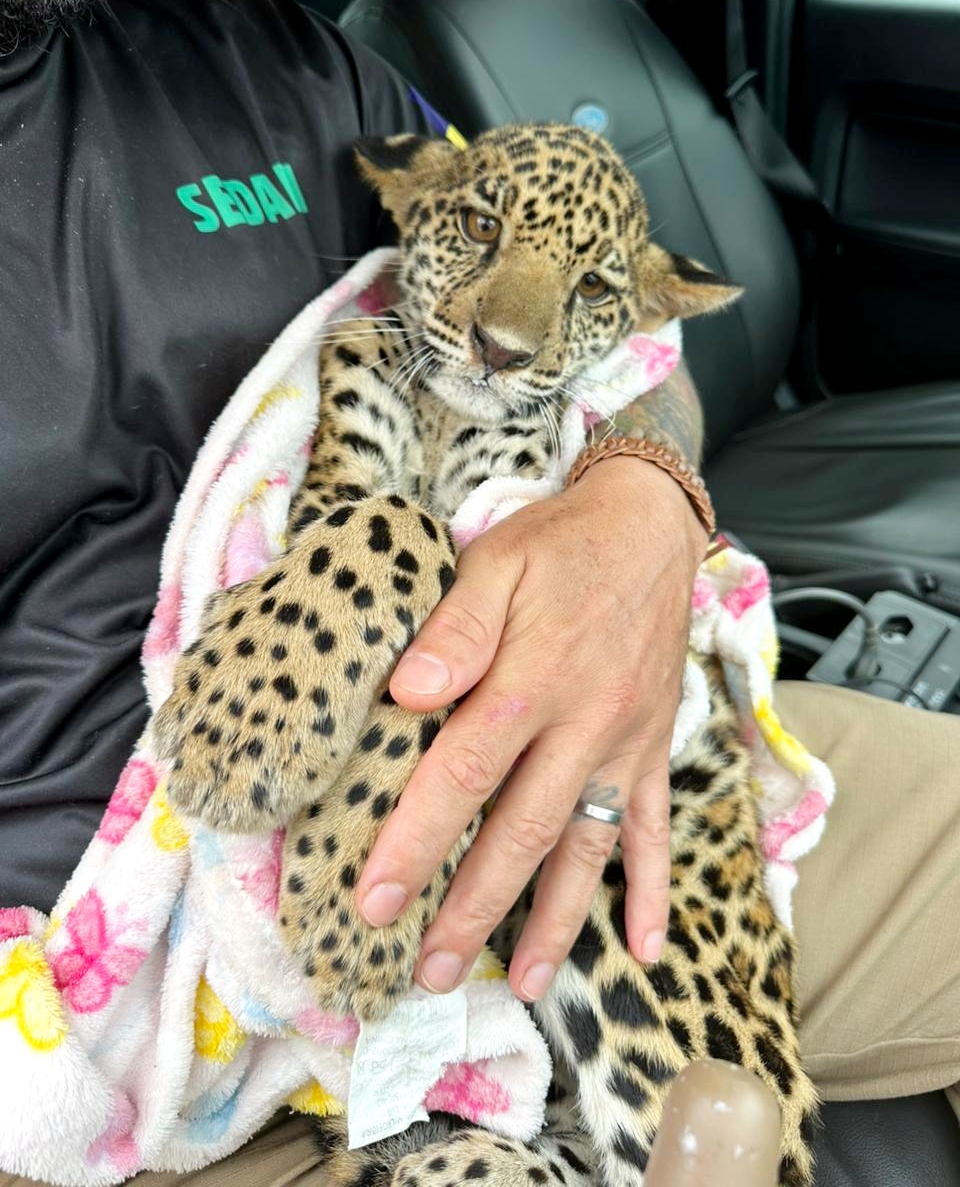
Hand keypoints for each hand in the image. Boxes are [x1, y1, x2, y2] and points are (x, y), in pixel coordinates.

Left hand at [355, 456, 707, 1001]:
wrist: (649, 525)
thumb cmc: (557, 544)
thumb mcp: (495, 562)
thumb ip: (454, 630)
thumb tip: (408, 695)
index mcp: (532, 680)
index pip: (463, 775)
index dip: (417, 840)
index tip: (375, 901)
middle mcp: (584, 725)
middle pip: (522, 830)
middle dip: (472, 905)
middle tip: (428, 969)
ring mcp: (626, 744)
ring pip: (587, 846)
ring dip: (554, 920)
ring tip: (520, 983)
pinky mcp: (655, 748)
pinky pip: (658, 827)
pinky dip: (651, 889)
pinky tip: (644, 948)